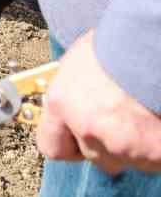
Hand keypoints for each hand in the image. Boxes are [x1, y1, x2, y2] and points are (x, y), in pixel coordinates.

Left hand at [38, 33, 160, 173]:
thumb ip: (73, 92)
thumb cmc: (119, 42)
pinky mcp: (155, 152)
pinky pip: (154, 159)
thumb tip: (75, 100)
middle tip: (123, 117)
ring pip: (128, 159)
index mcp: (62, 103)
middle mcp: (88, 129)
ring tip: (145, 113)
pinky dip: (158, 146)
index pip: (52, 146)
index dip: (68, 142)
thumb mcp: (80, 61)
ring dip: (136, 145)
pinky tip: (159, 122)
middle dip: (108, 142)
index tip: (78, 135)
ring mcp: (123, 145)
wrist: (151, 44)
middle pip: (95, 156)